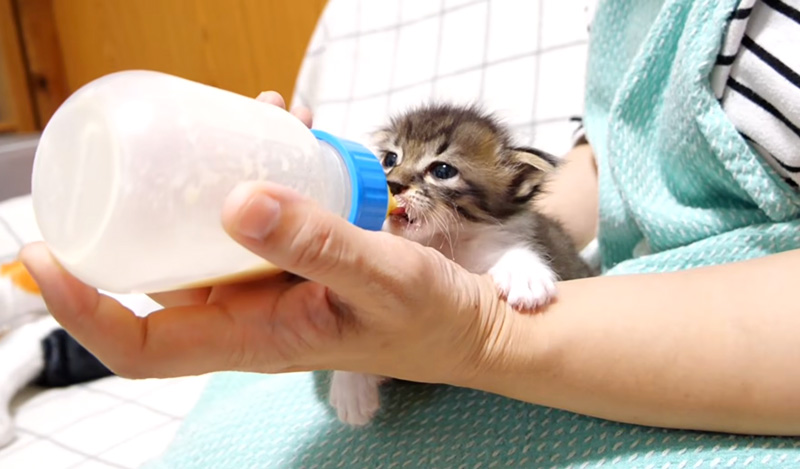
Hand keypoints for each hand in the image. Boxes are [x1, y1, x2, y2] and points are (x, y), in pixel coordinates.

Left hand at [19, 92, 508, 384]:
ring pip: (210, 236)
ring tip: (250, 118)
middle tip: (150, 151)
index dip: (84, 310)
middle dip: (146, 212)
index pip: (142, 345)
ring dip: (211, 177)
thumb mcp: (382, 281)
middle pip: (162, 276)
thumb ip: (319, 245)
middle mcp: (252, 315)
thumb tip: (237, 201)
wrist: (473, 325)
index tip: (47, 257)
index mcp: (256, 339)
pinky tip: (290, 132)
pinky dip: (261, 172)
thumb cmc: (433, 321)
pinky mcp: (297, 259)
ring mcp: (273, 286)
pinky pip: (258, 216)